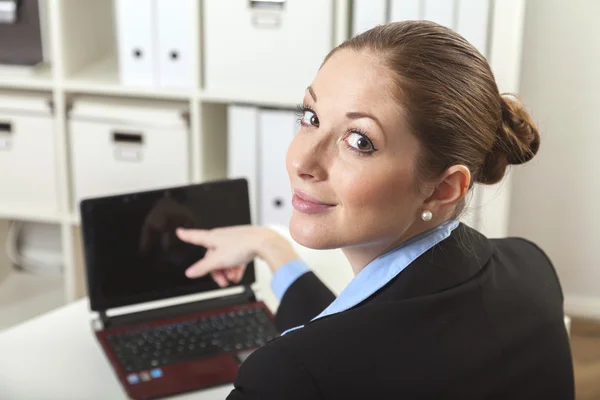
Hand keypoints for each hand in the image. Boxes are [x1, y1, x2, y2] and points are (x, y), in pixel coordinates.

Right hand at [176, 225, 298, 286]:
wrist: (264, 242)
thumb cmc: (242, 245)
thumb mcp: (218, 260)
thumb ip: (203, 267)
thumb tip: (190, 272)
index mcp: (213, 237)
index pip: (195, 236)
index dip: (186, 235)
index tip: (179, 232)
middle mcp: (222, 237)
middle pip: (212, 255)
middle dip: (215, 270)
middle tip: (221, 281)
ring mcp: (234, 241)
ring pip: (225, 258)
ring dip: (226, 271)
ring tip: (231, 279)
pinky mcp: (245, 245)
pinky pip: (236, 258)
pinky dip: (235, 268)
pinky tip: (237, 276)